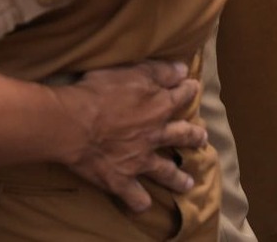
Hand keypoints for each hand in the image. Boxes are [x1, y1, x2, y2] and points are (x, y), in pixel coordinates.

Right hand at [53, 60, 206, 207]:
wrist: (74, 124)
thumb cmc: (99, 92)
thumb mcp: (132, 70)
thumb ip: (160, 71)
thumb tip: (184, 71)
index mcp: (159, 107)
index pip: (181, 97)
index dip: (188, 91)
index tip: (193, 88)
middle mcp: (155, 136)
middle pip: (181, 136)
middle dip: (194, 137)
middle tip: (202, 139)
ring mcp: (139, 160)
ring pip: (165, 171)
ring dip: (178, 178)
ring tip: (188, 183)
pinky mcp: (120, 179)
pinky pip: (134, 196)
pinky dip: (139, 202)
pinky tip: (143, 205)